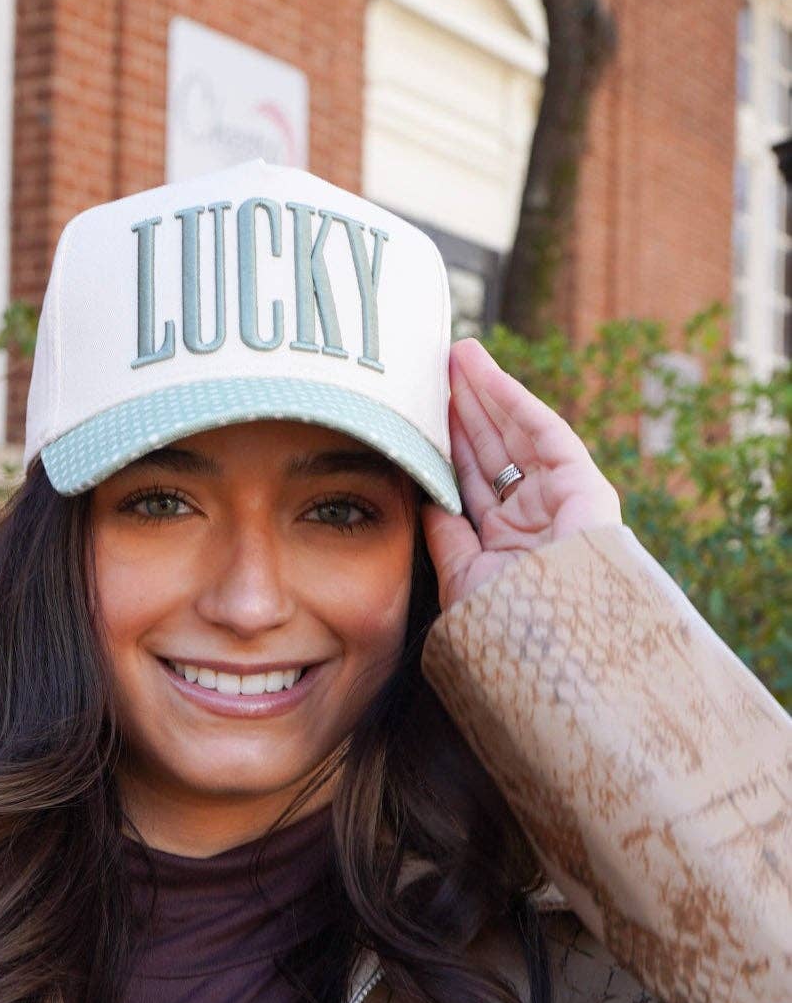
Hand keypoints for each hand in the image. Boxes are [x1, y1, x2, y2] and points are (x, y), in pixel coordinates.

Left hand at [421, 337, 622, 610]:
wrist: (557, 646)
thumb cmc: (508, 627)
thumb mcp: (463, 576)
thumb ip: (446, 534)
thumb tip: (422, 492)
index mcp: (506, 545)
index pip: (471, 482)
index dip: (447, 445)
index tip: (417, 412)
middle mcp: (534, 519)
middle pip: (492, 451)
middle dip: (464, 409)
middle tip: (433, 369)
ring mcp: (560, 501)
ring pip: (515, 435)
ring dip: (485, 393)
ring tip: (455, 356)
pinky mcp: (585, 485)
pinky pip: (544, 433)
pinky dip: (514, 401)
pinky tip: (485, 375)